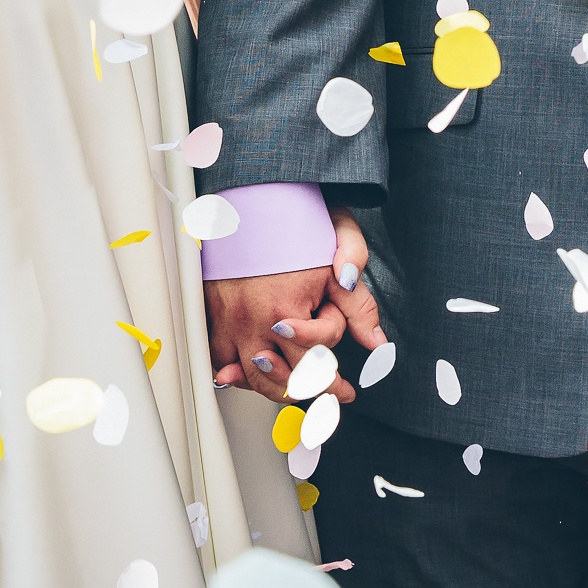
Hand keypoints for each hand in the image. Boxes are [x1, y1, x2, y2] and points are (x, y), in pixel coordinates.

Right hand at [206, 205, 385, 403]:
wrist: (251, 193)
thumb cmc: (294, 217)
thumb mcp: (338, 250)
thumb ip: (358, 303)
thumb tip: (376, 343)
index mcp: (285, 307)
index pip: (318, 352)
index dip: (337, 343)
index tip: (349, 364)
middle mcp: (253, 320)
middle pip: (287, 377)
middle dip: (317, 388)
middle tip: (336, 394)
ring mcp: (229, 321)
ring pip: (254, 377)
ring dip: (281, 389)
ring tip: (302, 390)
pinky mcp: (211, 316)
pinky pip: (221, 361)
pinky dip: (237, 375)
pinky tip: (253, 377)